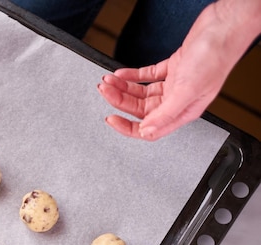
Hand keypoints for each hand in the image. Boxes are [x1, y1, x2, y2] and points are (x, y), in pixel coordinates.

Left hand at [97, 0, 258, 139]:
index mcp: (183, 111)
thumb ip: (166, 114)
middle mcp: (178, 99)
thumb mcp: (188, 90)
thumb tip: (146, 131)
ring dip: (123, 88)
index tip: (111, 120)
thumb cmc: (215, 56)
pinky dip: (132, 75)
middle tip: (105, 91)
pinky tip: (122, 74)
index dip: (128, 127)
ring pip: (141, 92)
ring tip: (108, 81)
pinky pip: (147, 76)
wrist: (224, 26)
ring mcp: (175, 83)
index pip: (150, 128)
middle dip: (120, 101)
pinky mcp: (173, 67)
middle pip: (141, 109)